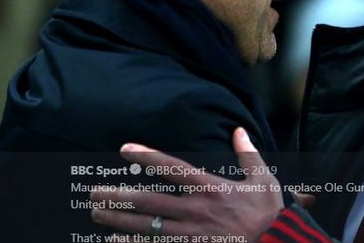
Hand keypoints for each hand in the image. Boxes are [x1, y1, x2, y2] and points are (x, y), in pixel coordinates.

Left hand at [90, 128, 283, 240]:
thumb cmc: (270, 214)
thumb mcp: (263, 179)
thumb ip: (248, 154)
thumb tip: (239, 131)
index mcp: (210, 188)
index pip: (171, 168)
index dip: (146, 157)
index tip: (125, 149)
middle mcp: (195, 211)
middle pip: (148, 202)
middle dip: (118, 197)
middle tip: (93, 195)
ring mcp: (191, 236)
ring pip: (147, 229)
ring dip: (119, 223)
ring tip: (98, 217)